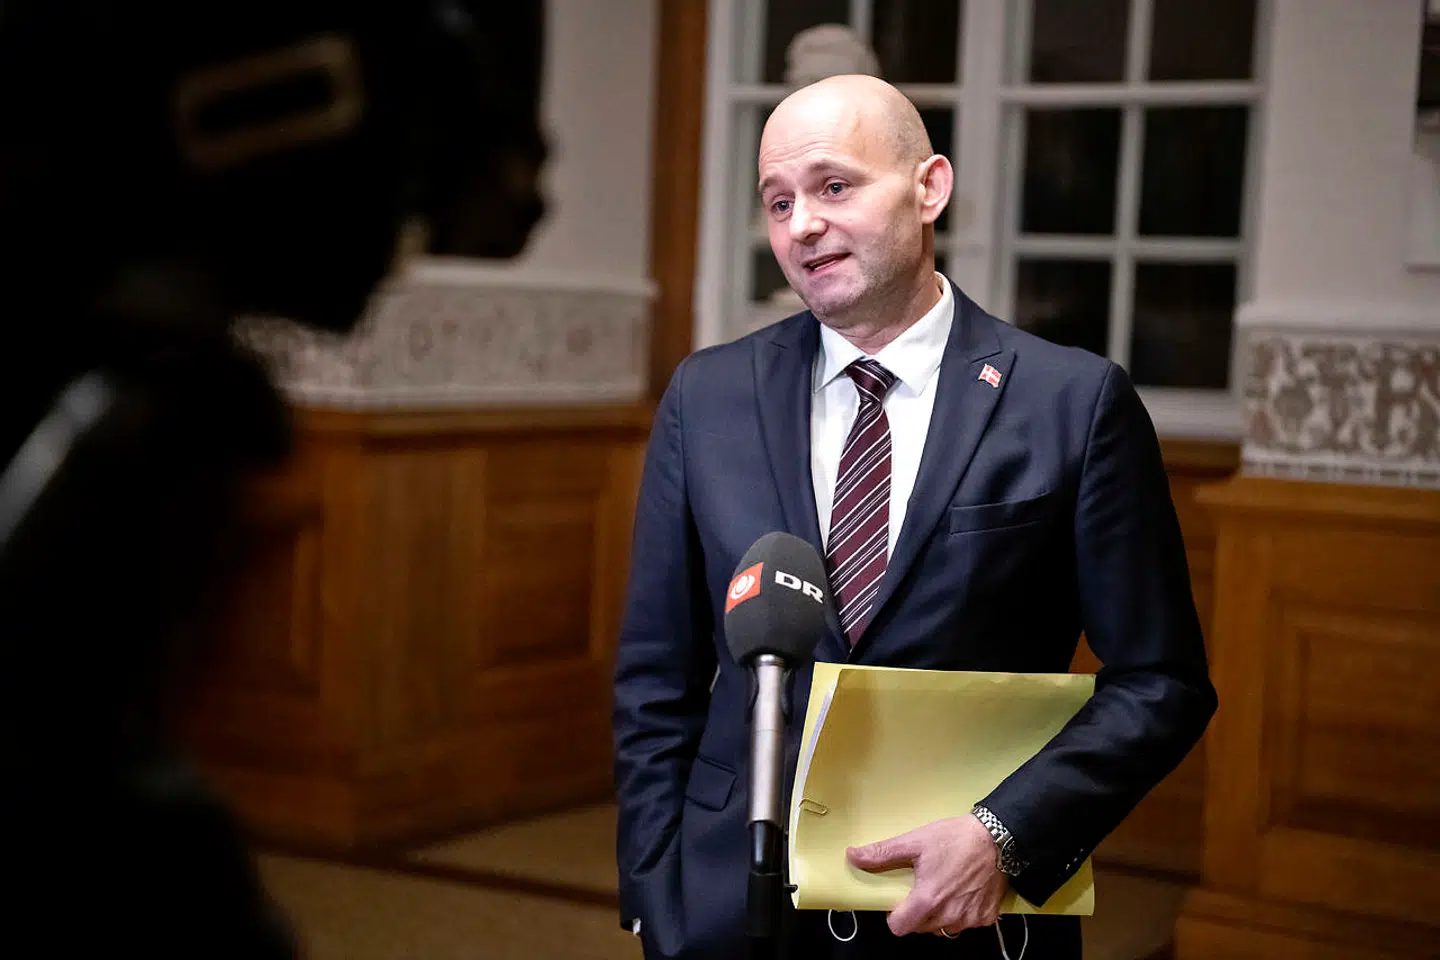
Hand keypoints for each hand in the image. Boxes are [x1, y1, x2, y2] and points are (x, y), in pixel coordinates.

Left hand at [846, 814, 1006, 936]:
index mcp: (928, 900)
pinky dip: (962, 912)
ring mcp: (970, 919)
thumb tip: (854, 856)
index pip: (899, 928)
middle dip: (917, 913)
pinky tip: (964, 891)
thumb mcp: (915, 842)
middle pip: (921, 928)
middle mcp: (949, 916)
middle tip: (923, 888)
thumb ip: (883, 854)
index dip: (895, 917)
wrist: (998, 837)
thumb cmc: (956, 838)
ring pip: (944, 928)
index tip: (899, 903)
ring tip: (944, 887)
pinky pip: (967, 923)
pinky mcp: (987, 917)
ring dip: (940, 914)